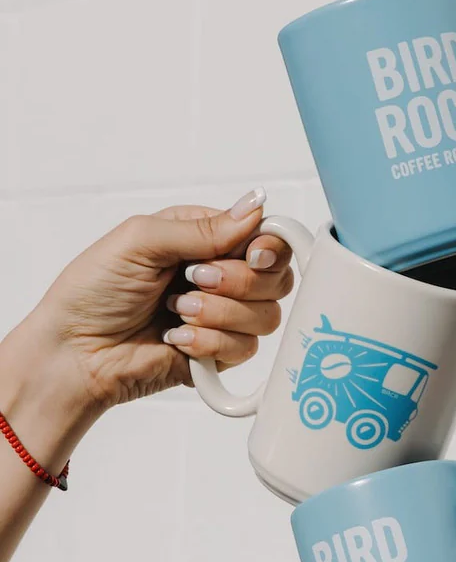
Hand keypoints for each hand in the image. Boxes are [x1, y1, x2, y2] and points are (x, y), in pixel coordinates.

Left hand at [13, 187, 292, 417]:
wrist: (74, 352)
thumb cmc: (92, 291)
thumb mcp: (141, 241)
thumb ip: (202, 228)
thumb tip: (255, 207)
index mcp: (204, 238)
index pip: (266, 237)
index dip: (270, 247)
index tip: (252, 255)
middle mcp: (219, 276)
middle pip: (275, 278)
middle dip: (237, 282)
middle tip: (193, 281)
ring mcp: (221, 317)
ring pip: (265, 317)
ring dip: (218, 315)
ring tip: (175, 313)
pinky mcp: (217, 354)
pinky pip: (244, 350)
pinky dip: (208, 344)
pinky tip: (176, 339)